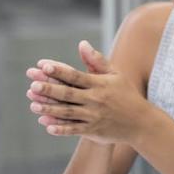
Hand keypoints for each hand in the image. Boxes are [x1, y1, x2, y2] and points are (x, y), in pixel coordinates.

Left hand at [26, 40, 152, 144]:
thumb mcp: (115, 74)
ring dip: (50, 110)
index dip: (59, 71)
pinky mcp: (93, 130)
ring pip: (68, 113)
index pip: (75, 76)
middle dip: (50, 90)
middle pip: (68, 94)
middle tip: (32, 86)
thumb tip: (82, 43)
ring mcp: (93, 116)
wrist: (140, 122)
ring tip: (33, 106)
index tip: (44, 66)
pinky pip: (74, 130)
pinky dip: (61, 129)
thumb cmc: (126, 94)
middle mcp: (95, 100)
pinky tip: (47, 126)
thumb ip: (96, 60)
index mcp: (99, 84)